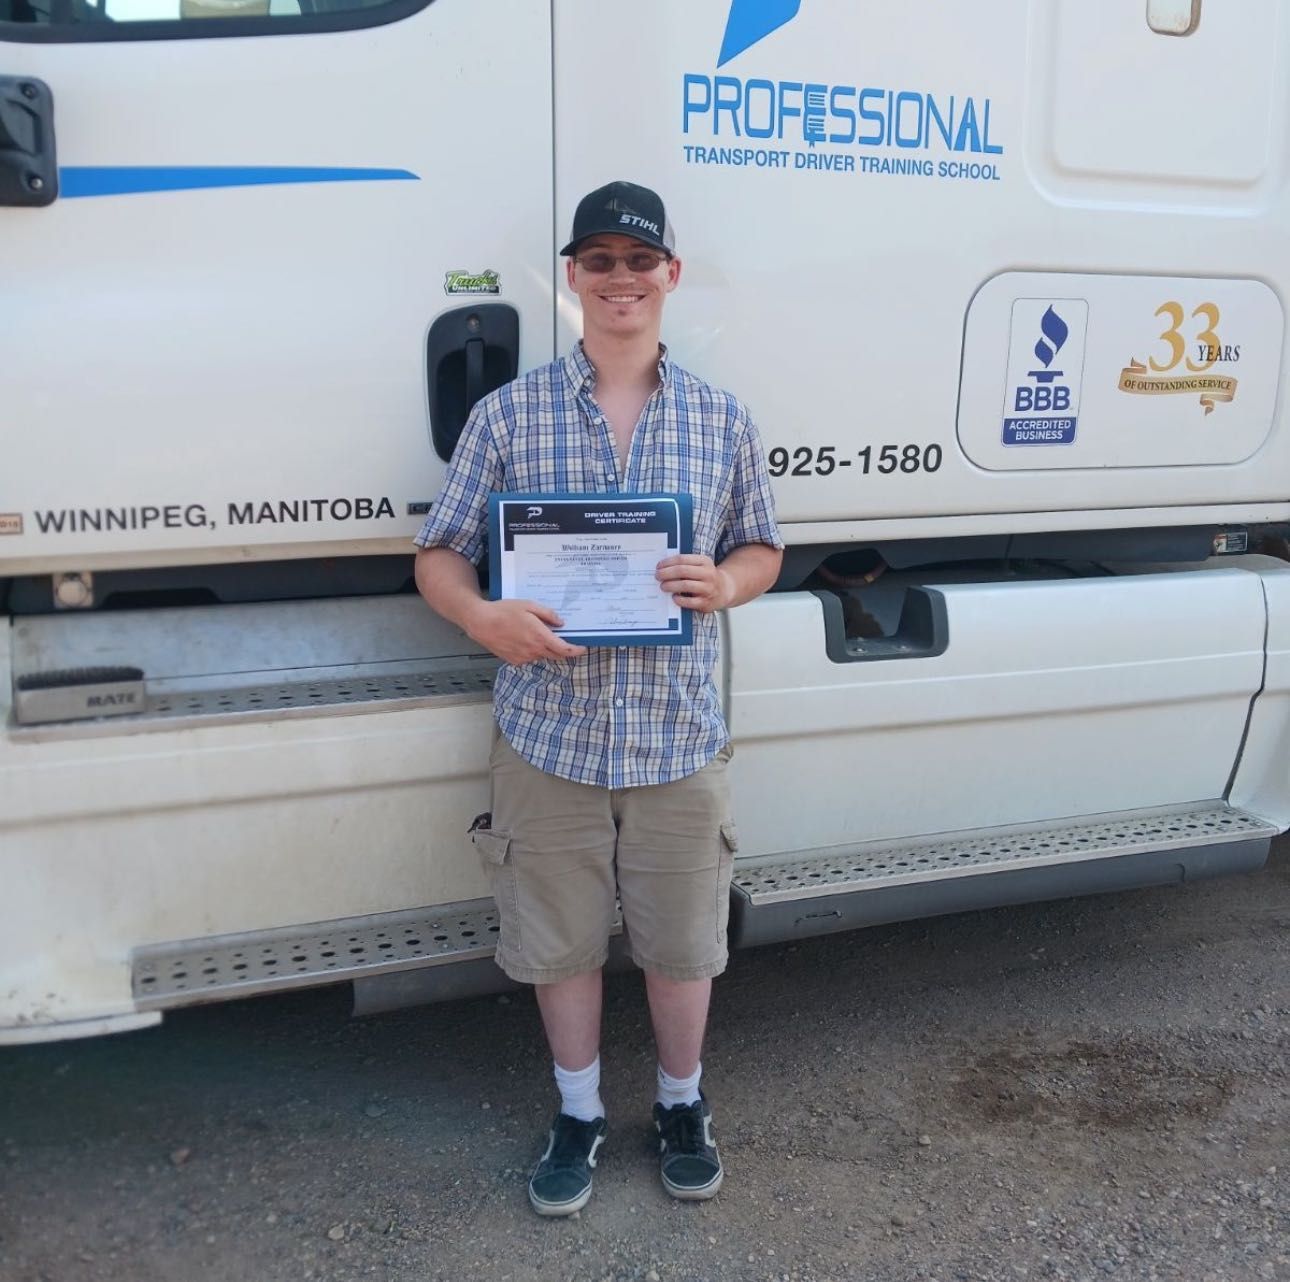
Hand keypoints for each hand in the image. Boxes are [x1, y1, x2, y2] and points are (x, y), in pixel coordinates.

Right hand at [463, 599, 587, 664]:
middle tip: (562, 639)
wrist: (480, 622)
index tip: (582, 648)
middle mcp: (533, 650)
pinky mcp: (514, 661)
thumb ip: (548, 614)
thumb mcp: (529, 605)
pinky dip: (532, 651)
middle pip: (556, 655)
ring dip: (545, 649)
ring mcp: (524, 657)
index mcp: (539, 637)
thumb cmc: (504, 611)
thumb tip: (561, 622)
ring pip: (542, 656)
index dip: (576, 650)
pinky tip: (523, 639)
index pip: (564, 650)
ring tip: (535, 634)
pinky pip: (529, 658)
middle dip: (562, 649)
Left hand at [655, 554, 734, 612]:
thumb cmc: (705, 577)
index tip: (658, 566)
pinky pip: (689, 602)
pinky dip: (679, 599)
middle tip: (657, 576)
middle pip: (682, 571)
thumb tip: (663, 567)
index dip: (668, 562)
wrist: (725, 590)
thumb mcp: (700, 565)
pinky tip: (674, 597)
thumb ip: (685, 564)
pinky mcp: (706, 603)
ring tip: (663, 586)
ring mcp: (708, 589)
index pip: (682, 559)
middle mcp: (708, 574)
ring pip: (685, 585)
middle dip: (666, 573)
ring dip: (671, 585)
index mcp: (705, 561)